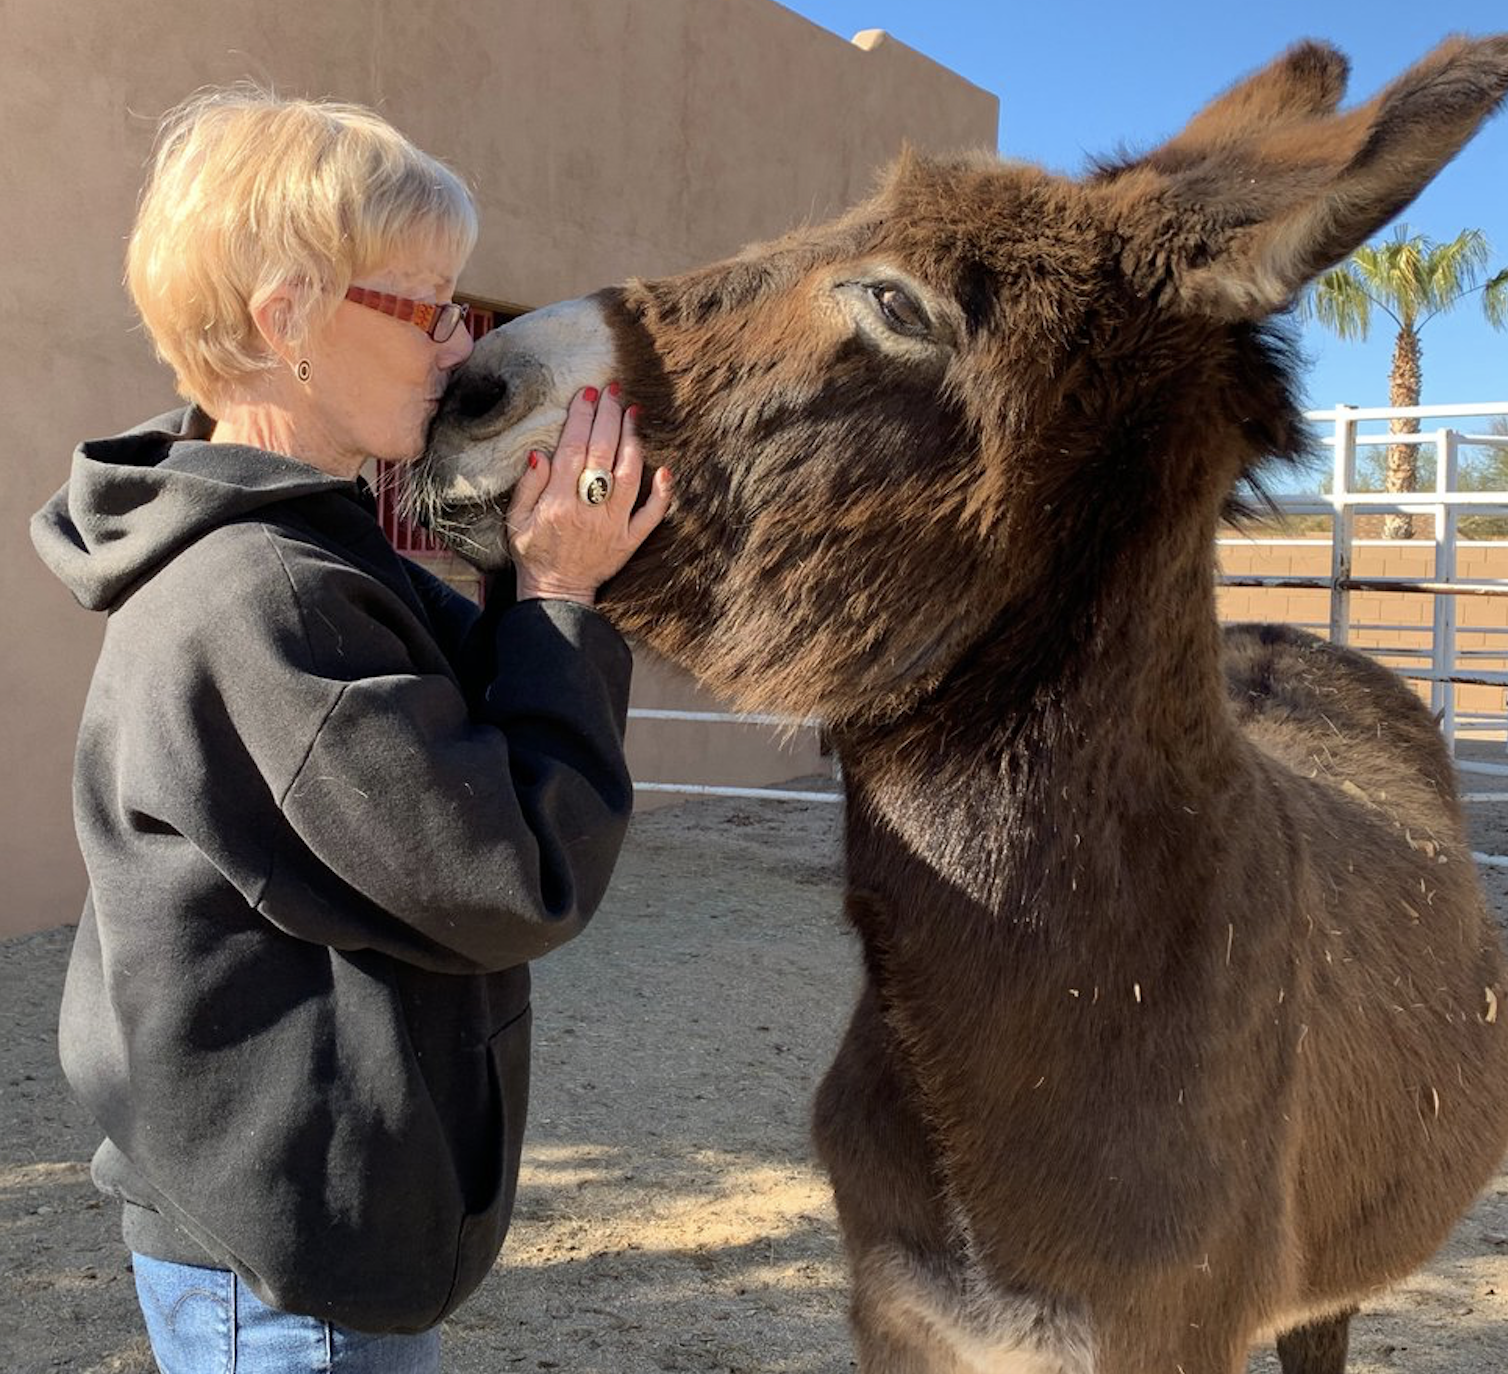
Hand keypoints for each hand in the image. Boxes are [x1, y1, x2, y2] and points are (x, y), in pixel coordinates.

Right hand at [506, 384, 671, 606]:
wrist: (556, 594)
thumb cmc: (532, 553)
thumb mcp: (515, 520)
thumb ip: (527, 486)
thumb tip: (540, 453)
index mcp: (556, 503)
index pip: (571, 450)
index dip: (581, 418)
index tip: (587, 394)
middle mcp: (587, 511)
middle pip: (602, 454)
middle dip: (608, 418)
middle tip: (613, 391)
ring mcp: (613, 526)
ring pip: (627, 476)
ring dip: (632, 442)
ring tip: (633, 413)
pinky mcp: (630, 541)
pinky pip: (651, 516)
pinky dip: (661, 494)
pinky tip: (665, 470)